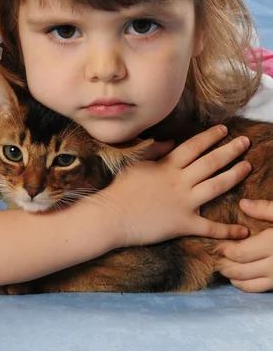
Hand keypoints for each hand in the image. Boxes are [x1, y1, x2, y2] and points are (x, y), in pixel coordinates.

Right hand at [103, 125, 250, 247]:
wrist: (112, 216)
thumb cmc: (120, 189)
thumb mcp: (135, 163)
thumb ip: (154, 151)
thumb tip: (169, 142)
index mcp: (167, 165)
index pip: (194, 146)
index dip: (210, 137)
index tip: (224, 129)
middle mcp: (179, 181)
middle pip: (211, 162)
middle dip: (230, 150)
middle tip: (245, 142)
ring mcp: (183, 202)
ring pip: (216, 186)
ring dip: (234, 176)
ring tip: (248, 166)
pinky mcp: (183, 224)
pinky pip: (209, 227)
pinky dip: (227, 230)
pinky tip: (243, 229)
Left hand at [218, 199, 272, 291]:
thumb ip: (265, 208)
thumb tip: (243, 204)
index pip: (240, 253)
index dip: (224, 250)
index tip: (215, 244)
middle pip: (240, 270)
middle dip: (223, 265)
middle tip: (212, 257)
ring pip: (247, 283)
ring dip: (231, 276)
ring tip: (221, 266)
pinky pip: (259, 289)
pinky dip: (244, 285)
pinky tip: (238, 276)